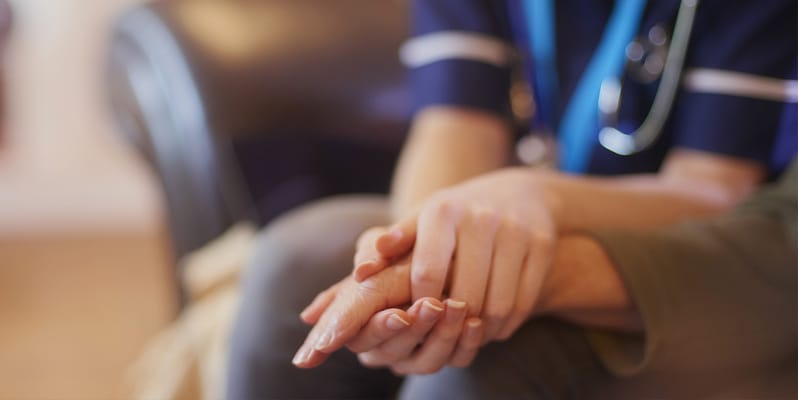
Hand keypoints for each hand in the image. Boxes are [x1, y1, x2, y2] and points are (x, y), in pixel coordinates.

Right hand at [295, 256, 483, 372]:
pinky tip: (476, 323)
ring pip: (427, 361)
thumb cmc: (407, 245)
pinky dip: (466, 343)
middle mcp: (381, 345)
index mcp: (357, 320)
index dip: (382, 328)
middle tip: (433, 306)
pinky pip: (456, 361)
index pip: (361, 337)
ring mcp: (413, 356)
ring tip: (458, 307)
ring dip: (443, 335)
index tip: (400, 314)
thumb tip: (362, 269)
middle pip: (393, 352)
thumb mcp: (389, 241)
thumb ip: (372, 253)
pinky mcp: (446, 356)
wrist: (445, 250)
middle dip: (415, 330)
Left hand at [354, 168, 560, 341]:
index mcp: (442, 210)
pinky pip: (524, 302)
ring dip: (482, 331)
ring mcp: (516, 230)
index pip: (427, 273)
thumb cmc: (456, 215)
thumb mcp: (421, 220)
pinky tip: (493, 328)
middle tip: (445, 335)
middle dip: (453, 323)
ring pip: (497, 305)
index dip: (421, 304)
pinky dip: (506, 325)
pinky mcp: (543, 244)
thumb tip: (361, 271)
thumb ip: (389, 246)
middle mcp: (481, 217)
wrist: (518, 192)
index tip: (418, 317)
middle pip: (465, 296)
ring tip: (468, 336)